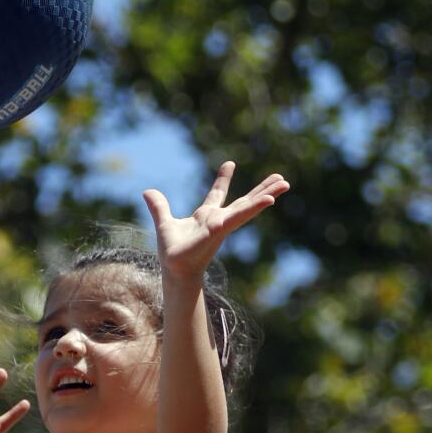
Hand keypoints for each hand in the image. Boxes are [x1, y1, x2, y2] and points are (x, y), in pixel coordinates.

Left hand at [142, 160, 288, 283]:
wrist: (174, 269)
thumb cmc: (173, 251)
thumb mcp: (164, 222)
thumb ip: (159, 207)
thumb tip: (147, 192)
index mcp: (207, 216)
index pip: (217, 194)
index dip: (223, 179)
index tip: (230, 164)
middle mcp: (220, 219)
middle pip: (245, 200)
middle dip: (262, 189)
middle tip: (280, 177)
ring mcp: (223, 223)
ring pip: (249, 206)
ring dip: (267, 194)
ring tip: (284, 184)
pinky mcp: (222, 229)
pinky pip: (240, 215)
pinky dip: (254, 207)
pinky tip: (269, 199)